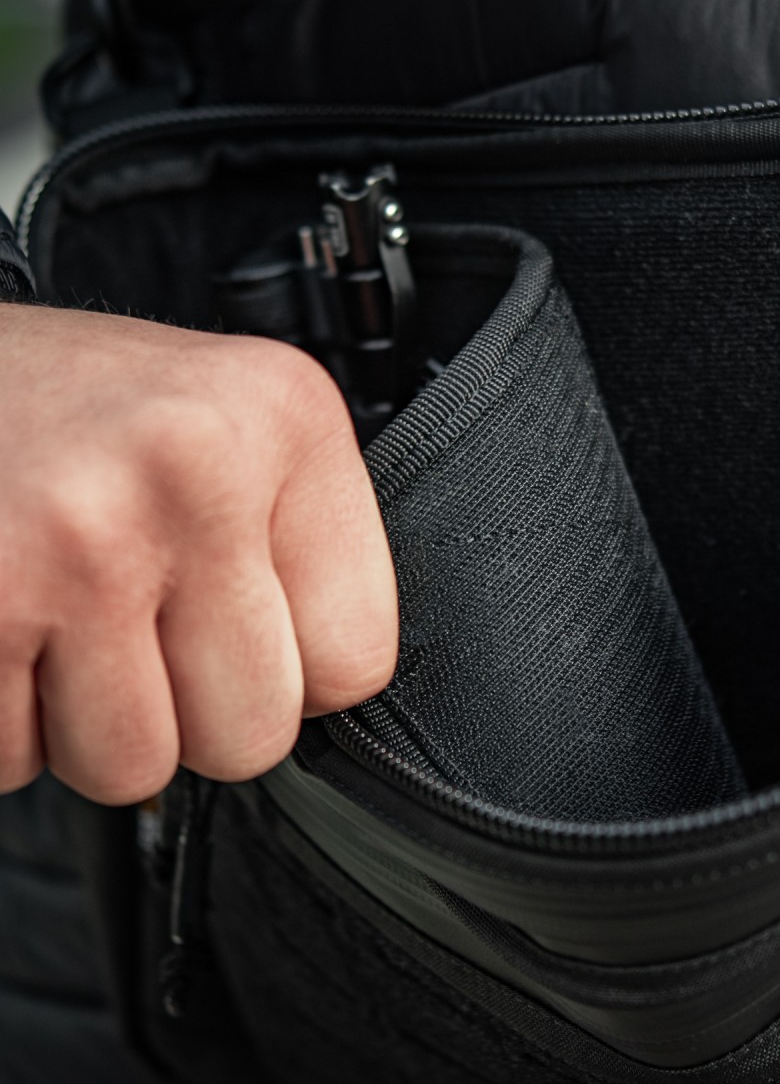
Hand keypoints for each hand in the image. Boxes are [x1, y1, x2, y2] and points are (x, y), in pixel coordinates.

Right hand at [0, 304, 397, 802]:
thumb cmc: (61, 398)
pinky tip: (6, 620)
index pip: (358, 657)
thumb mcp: (219, 416)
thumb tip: (328, 681)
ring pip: (133, 767)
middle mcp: (196, 469)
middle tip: (142, 628)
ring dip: (89, 724)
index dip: (296, 673)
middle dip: (191, 714)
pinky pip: (17, 757)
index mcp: (284, 418)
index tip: (252, 633)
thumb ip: (292, 535)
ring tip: (63, 619)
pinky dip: (5, 720)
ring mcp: (84, 541)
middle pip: (252, 734)